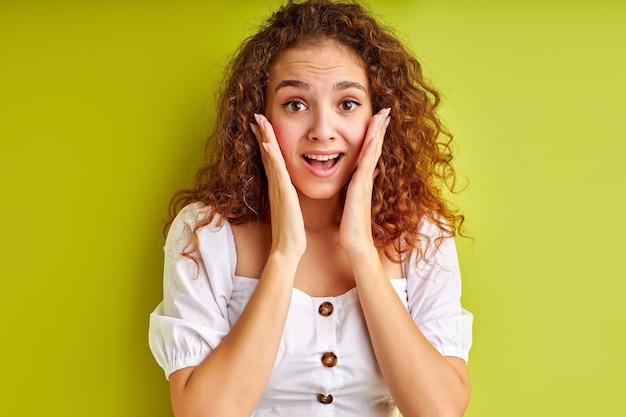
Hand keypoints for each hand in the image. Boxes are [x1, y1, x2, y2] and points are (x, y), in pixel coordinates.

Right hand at [251, 114, 305, 258]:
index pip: (271, 158)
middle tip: (256, 115)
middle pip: (266, 153)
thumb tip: (289, 189)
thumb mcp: (291, 207)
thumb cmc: (291, 230)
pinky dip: (271, 157)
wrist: (288, 247)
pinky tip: (268, 145)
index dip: (266, 140)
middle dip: (262, 133)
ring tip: (259, 120)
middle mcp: (275, 184)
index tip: (262, 125)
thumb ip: (288, 195)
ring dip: (264, 138)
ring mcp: (277, 187)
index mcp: (278, 185)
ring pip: (270, 157)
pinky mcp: (283, 193)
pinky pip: (276, 172)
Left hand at [339, 108, 390, 254]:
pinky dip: (370, 152)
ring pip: (372, 152)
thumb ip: (358, 185)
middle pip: (374, 147)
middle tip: (385, 108)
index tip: (378, 117)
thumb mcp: (353, 199)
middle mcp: (366, 178)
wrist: (356, 242)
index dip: (375, 134)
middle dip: (380, 127)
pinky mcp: (360, 189)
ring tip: (382, 115)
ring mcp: (365, 183)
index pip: (370, 151)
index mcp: (363, 179)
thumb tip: (363, 173)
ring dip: (377, 133)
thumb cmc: (352, 224)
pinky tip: (373, 139)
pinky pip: (365, 167)